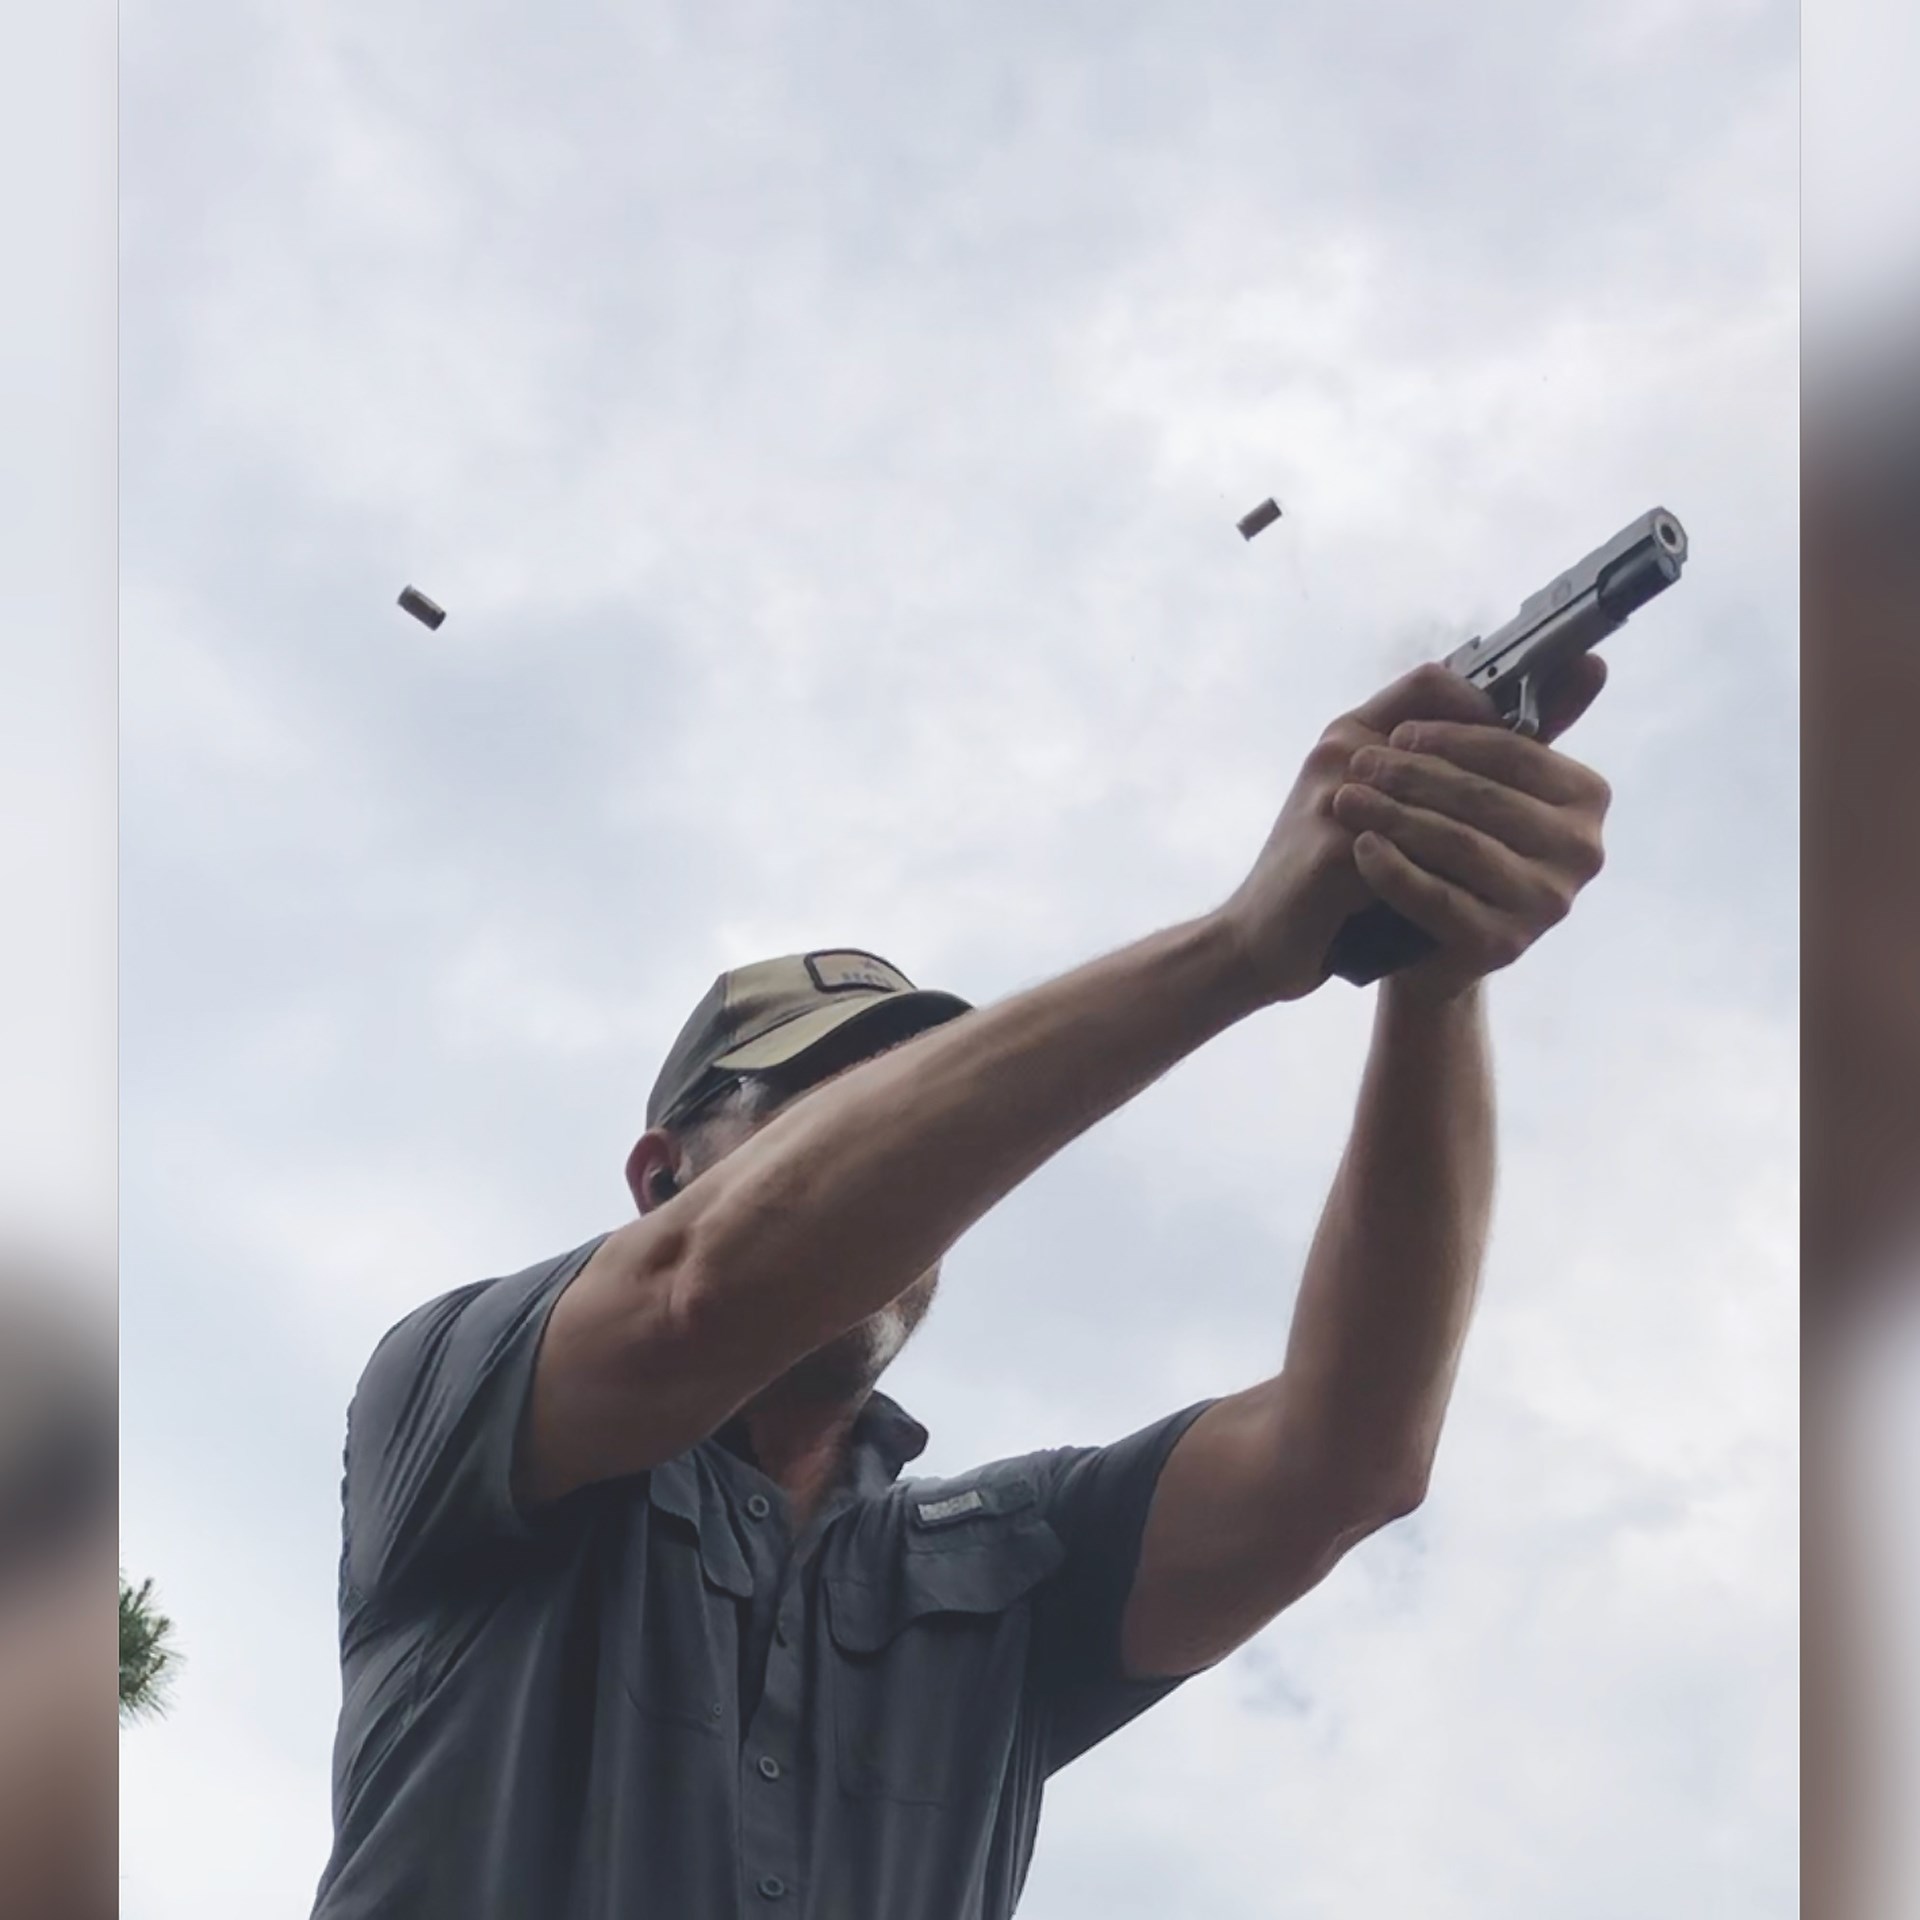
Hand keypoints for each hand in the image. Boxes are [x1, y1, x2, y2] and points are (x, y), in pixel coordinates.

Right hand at [1217, 663, 1510, 1003]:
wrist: (1256, 943)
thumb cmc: (1324, 880)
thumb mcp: (1377, 813)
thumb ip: (1433, 777)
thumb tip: (1525, 737)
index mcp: (1350, 734)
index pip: (1431, 681)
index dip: (1486, 706)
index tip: (1527, 740)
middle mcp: (1339, 752)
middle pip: (1448, 739)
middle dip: (1500, 774)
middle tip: (1543, 812)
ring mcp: (1333, 798)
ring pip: (1441, 797)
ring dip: (1478, 830)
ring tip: (1510, 861)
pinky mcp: (1332, 854)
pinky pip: (1416, 855)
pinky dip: (1446, 875)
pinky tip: (1473, 895)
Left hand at [1330, 653, 1610, 1000]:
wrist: (1418, 940)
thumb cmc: (1448, 848)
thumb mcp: (1482, 780)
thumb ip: (1521, 720)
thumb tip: (1589, 661)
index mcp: (1586, 799)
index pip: (1515, 751)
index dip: (1450, 738)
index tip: (1397, 732)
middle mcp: (1582, 852)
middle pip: (1484, 797)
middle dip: (1413, 774)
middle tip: (1358, 762)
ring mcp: (1547, 903)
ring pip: (1459, 844)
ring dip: (1394, 815)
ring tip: (1346, 800)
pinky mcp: (1504, 945)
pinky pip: (1439, 897)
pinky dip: (1394, 869)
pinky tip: (1362, 847)